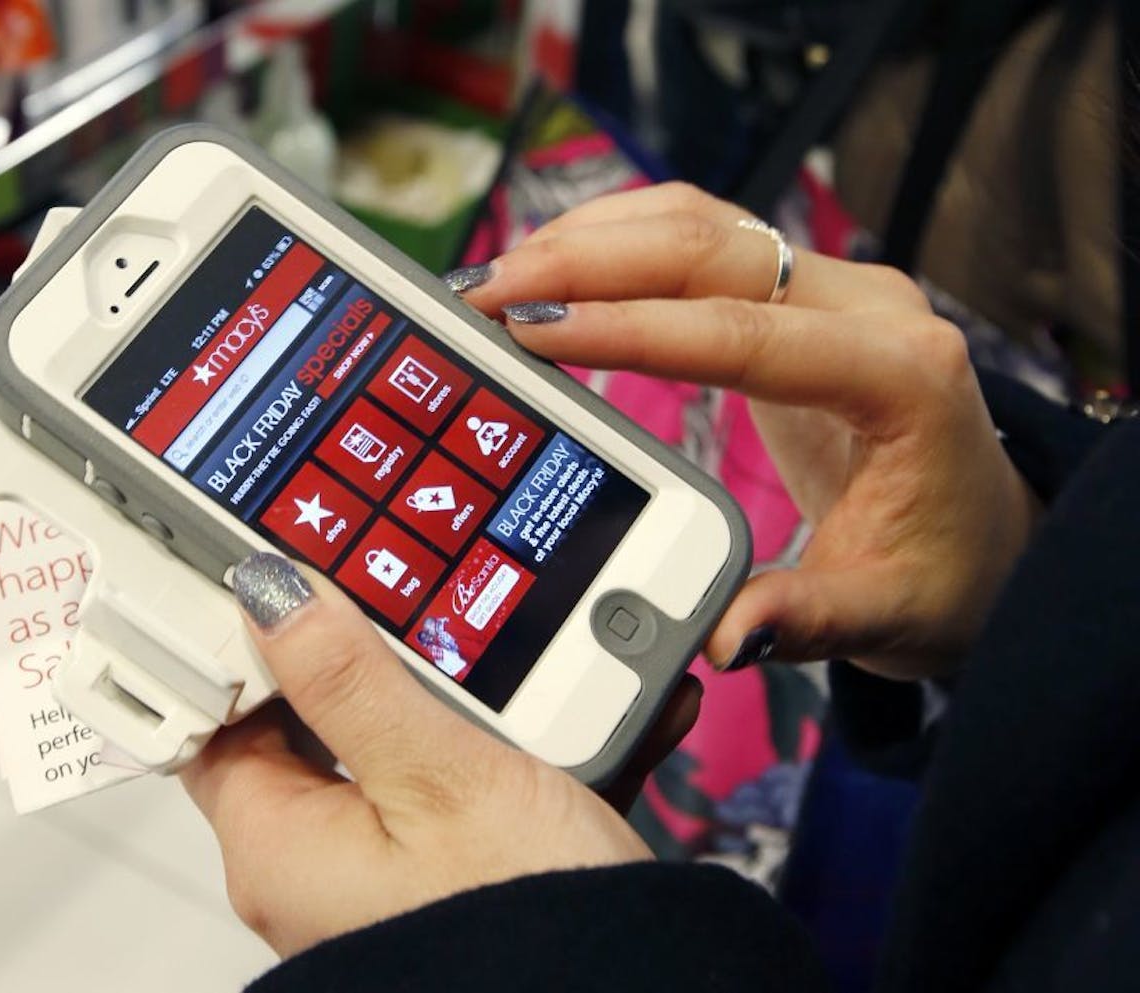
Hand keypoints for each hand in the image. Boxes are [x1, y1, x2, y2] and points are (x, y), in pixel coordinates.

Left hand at [181, 554, 700, 957]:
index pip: (214, 716)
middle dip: (363, 655)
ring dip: (450, 696)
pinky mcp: (450, 877)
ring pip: (394, 749)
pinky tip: (575, 709)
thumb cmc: (528, 923)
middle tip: (412, 588)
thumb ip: (349, 679)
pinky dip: (506, 748)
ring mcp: (384, 875)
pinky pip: (458, 790)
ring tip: (512, 644)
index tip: (287, 574)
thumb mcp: (440, 774)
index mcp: (281, 847)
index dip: (239, 639)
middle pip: (309, 726)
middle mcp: (317, 868)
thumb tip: (271, 596)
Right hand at [451, 182, 1040, 679]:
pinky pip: (701, 242)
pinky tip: (558, 270)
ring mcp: (831, 290)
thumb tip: (723, 638)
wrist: (986, 535)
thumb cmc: (942, 571)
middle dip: (587, 259)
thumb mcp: (886, 612)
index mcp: (899, 376)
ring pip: (700, 222)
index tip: (534, 334)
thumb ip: (807, 617)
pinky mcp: (794, 296)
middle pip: (713, 246)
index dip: (631, 328)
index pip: (744, 333)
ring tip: (502, 278)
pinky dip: (621, 245)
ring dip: (595, 239)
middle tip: (487, 293)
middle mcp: (868, 307)